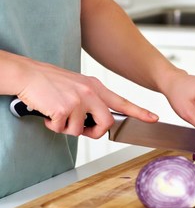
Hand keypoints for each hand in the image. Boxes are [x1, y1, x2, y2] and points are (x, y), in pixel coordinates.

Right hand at [16, 58, 157, 138]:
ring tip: (58, 114)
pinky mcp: (64, 107)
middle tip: (82, 129)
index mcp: (96, 87)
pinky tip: (49, 113)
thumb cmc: (51, 82)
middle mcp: (91, 92)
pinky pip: (62, 129)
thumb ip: (91, 101)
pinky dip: (53, 126)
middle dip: (95, 132)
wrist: (28, 74)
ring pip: (80, 130)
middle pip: (106, 123)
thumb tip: (96, 122)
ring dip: (67, 128)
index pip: (122, 101)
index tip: (154, 118)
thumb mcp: (78, 86)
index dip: (140, 112)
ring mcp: (79, 99)